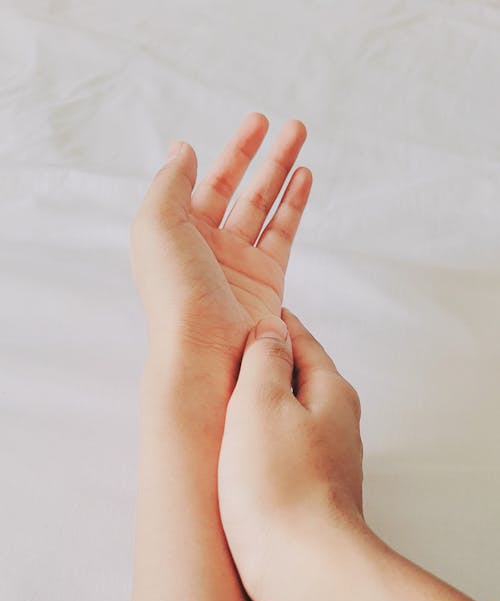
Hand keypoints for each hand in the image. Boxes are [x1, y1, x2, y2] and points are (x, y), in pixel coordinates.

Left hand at [130, 113, 311, 395]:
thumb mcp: (156, 226)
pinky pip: (282, 233)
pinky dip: (294, 204)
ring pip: (263, 205)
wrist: (205, 352)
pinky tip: (304, 176)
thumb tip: (184, 150)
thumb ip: (169, 183)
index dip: (228, 153)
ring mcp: (239, 263)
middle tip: (279, 122)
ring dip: (281, 170)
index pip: (205, 182)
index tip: (250, 126)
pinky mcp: (266, 281)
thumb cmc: (174, 294)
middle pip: (236, 188)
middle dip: (257, 154)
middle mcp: (207, 246)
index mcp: (176, 232)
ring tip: (299, 135)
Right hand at [218, 310, 364, 600]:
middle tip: (224, 358)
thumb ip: (265, 360)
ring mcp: (326, 468)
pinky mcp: (309, 502)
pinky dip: (258, 451)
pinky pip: (281, 461)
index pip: (301, 342)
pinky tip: (234, 462)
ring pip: (288, 425)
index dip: (272, 325)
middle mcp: (337, 428)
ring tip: (221, 408)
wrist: (302, 571)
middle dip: (265, 370)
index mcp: (331, 393)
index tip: (245, 313)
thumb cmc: (278, 485)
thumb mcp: (263, 402)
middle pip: (299, 382)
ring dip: (259, 414)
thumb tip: (271, 331)